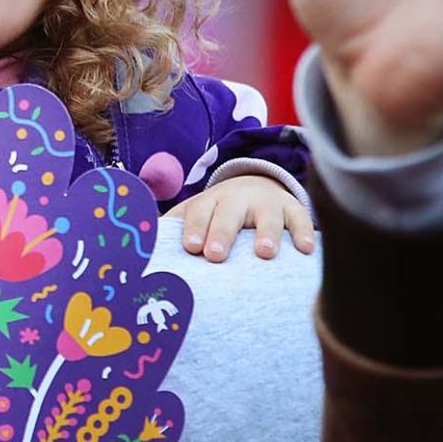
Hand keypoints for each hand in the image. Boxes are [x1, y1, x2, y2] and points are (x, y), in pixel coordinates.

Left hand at [173, 177, 314, 262]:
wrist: (256, 186)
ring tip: (265, 253)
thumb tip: (136, 249)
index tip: (192, 248)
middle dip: (222, 233)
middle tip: (215, 255)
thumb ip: (171, 229)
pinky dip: (304, 233)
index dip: (194, 228)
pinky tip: (306, 251)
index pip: (198, 212)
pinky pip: (300, 220)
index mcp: (209, 202)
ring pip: (267, 216)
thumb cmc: (217, 213)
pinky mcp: (292, 210)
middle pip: (229, 213)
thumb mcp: (196, 214)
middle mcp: (237, 199)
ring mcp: (267, 204)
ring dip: (267, 233)